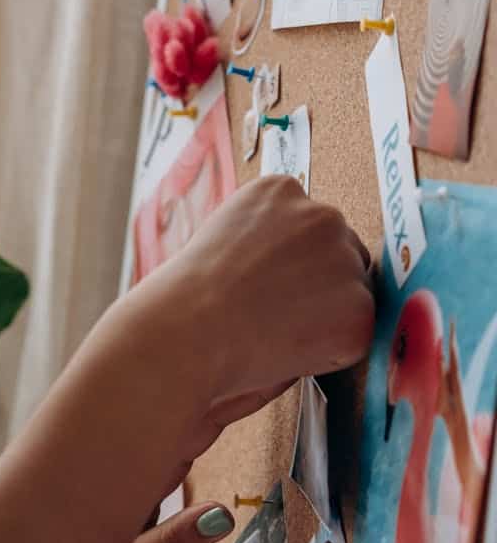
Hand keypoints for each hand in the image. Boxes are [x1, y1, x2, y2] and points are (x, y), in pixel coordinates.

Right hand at [140, 175, 373, 454]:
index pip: (307, 226)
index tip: (264, 285)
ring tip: (271, 333)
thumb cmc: (185, 298)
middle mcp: (321, 214)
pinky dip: (326, 352)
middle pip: (340, 254)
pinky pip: (353, 335)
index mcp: (280, 190)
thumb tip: (287, 268)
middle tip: (271, 316)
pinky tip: (284, 348)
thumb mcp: (219, 238)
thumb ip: (262, 240)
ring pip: (351, 295)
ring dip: (323, 318)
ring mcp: (344, 259)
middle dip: (316, 287)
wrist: (185, 330)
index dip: (289, 264)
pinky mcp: (358, 309)